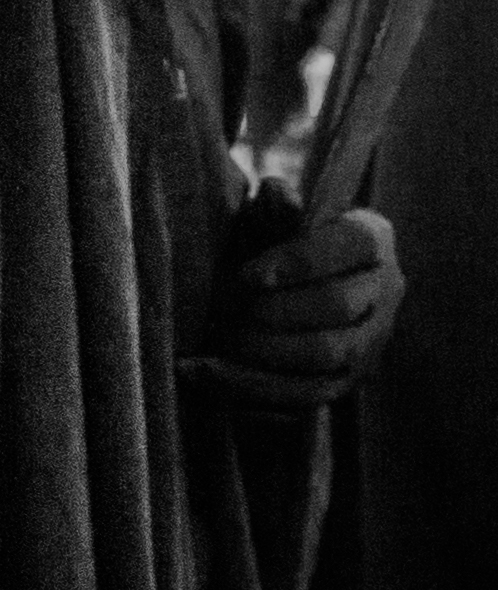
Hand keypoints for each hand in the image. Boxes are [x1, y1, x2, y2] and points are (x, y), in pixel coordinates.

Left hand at [204, 207, 399, 411]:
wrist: (278, 290)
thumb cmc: (268, 243)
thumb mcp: (267, 218)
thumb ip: (272, 207)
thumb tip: (273, 193)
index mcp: (372, 239)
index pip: (352, 245)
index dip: (299, 262)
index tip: (246, 276)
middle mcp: (384, 291)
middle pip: (338, 305)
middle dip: (272, 312)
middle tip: (220, 312)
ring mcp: (372, 340)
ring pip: (326, 355)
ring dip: (261, 355)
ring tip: (208, 349)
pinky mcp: (347, 381)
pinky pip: (308, 396)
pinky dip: (254, 389)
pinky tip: (206, 376)